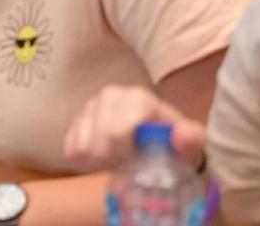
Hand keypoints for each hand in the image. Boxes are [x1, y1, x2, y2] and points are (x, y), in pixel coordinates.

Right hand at [63, 85, 205, 171]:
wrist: (157, 144)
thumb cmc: (174, 144)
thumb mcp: (190, 145)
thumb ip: (190, 140)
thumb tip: (183, 135)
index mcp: (137, 98)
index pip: (117, 131)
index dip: (124, 152)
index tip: (135, 159)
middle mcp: (110, 96)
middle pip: (97, 140)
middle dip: (111, 159)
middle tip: (125, 163)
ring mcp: (90, 106)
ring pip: (81, 145)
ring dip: (97, 161)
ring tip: (115, 160)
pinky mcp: (76, 119)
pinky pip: (69, 147)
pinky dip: (83, 160)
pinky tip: (101, 159)